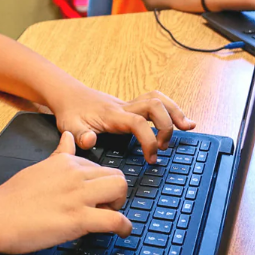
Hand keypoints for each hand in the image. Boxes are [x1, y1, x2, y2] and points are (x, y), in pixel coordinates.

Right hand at [0, 132, 130, 254]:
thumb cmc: (13, 196)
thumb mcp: (39, 167)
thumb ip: (59, 154)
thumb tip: (68, 138)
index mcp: (65, 161)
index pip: (99, 166)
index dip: (100, 183)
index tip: (95, 196)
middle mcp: (75, 173)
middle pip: (116, 174)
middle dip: (116, 191)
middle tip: (105, 207)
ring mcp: (78, 195)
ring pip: (120, 189)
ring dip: (120, 204)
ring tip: (110, 216)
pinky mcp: (79, 218)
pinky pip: (115, 219)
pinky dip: (124, 227)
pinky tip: (121, 231)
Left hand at [46, 88, 195, 163]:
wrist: (68, 96)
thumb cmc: (70, 112)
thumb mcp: (69, 126)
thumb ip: (79, 135)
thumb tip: (90, 140)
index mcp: (112, 115)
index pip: (137, 123)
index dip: (149, 140)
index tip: (152, 159)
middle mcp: (124, 107)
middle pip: (154, 105)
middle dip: (166, 126)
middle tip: (164, 147)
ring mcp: (129, 104)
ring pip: (158, 99)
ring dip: (174, 111)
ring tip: (186, 127)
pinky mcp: (131, 106)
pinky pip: (155, 102)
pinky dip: (170, 109)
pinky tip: (181, 120)